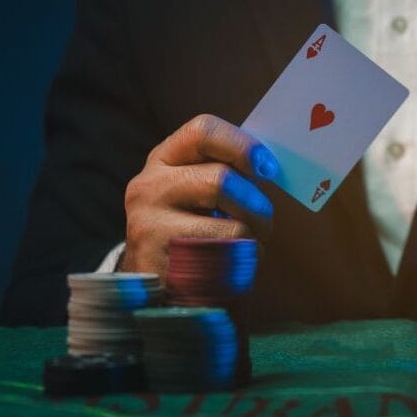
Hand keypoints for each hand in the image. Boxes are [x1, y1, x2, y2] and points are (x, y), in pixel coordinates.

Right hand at [119, 114, 278, 275]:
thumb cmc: (193, 231)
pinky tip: (234, 267)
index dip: (243, 146)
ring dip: (255, 239)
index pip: (203, 131)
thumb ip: (227, 170)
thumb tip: (268, 164)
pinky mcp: (164, 266)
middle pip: (222, 180)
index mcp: (162, 160)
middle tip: (263, 220)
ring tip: (249, 246)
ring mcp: (150, 227)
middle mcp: (148, 187)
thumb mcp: (198, 192)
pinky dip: (245, 265)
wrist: (158, 286)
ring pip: (233, 226)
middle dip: (257, 204)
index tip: (267, 168)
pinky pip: (229, 263)